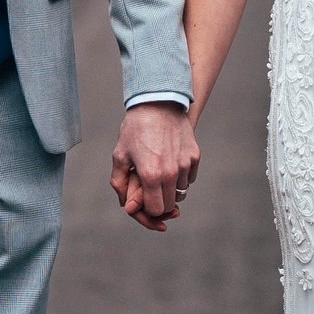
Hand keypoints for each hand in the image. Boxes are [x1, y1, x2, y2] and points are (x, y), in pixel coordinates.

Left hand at [110, 104, 199, 230]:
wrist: (157, 103)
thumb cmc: (135, 129)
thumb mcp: (120, 155)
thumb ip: (120, 184)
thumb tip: (127, 205)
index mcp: (150, 175)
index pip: (156, 210)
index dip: (148, 209)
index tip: (144, 200)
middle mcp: (170, 173)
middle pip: (170, 205)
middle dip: (160, 202)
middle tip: (151, 191)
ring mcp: (185, 164)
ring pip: (181, 192)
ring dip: (171, 190)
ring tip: (160, 174)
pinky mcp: (194, 156)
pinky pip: (189, 179)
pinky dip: (181, 178)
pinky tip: (170, 164)